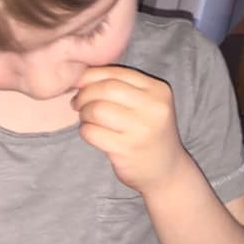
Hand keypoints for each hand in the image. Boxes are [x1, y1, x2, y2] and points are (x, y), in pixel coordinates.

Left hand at [73, 66, 186, 193]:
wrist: (167, 170)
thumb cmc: (149, 132)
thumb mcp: (147, 104)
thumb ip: (122, 88)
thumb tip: (81, 76)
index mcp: (158, 90)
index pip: (117, 73)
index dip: (91, 75)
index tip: (79, 83)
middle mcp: (153, 107)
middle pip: (106, 89)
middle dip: (84, 94)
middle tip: (77, 103)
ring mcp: (141, 129)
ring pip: (97, 110)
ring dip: (84, 113)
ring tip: (85, 119)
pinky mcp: (127, 149)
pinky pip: (93, 132)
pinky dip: (85, 130)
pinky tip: (91, 133)